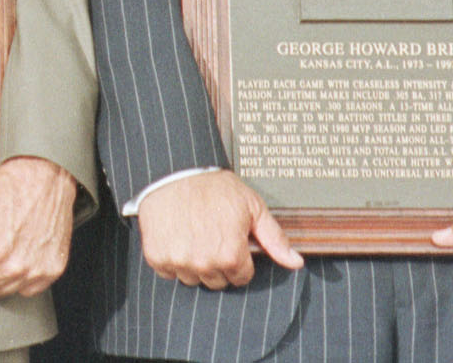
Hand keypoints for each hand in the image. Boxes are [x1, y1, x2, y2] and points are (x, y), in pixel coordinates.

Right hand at [136, 170, 301, 289]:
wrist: (174, 171)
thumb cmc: (214, 186)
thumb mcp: (252, 206)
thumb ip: (274, 238)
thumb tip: (296, 263)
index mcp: (231, 256)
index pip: (240, 277)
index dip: (238, 258)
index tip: (229, 239)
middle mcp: (205, 264)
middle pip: (216, 281)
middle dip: (217, 263)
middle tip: (211, 236)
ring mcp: (179, 261)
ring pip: (192, 278)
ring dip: (193, 264)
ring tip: (193, 235)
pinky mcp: (156, 256)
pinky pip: (168, 271)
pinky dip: (171, 258)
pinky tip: (176, 236)